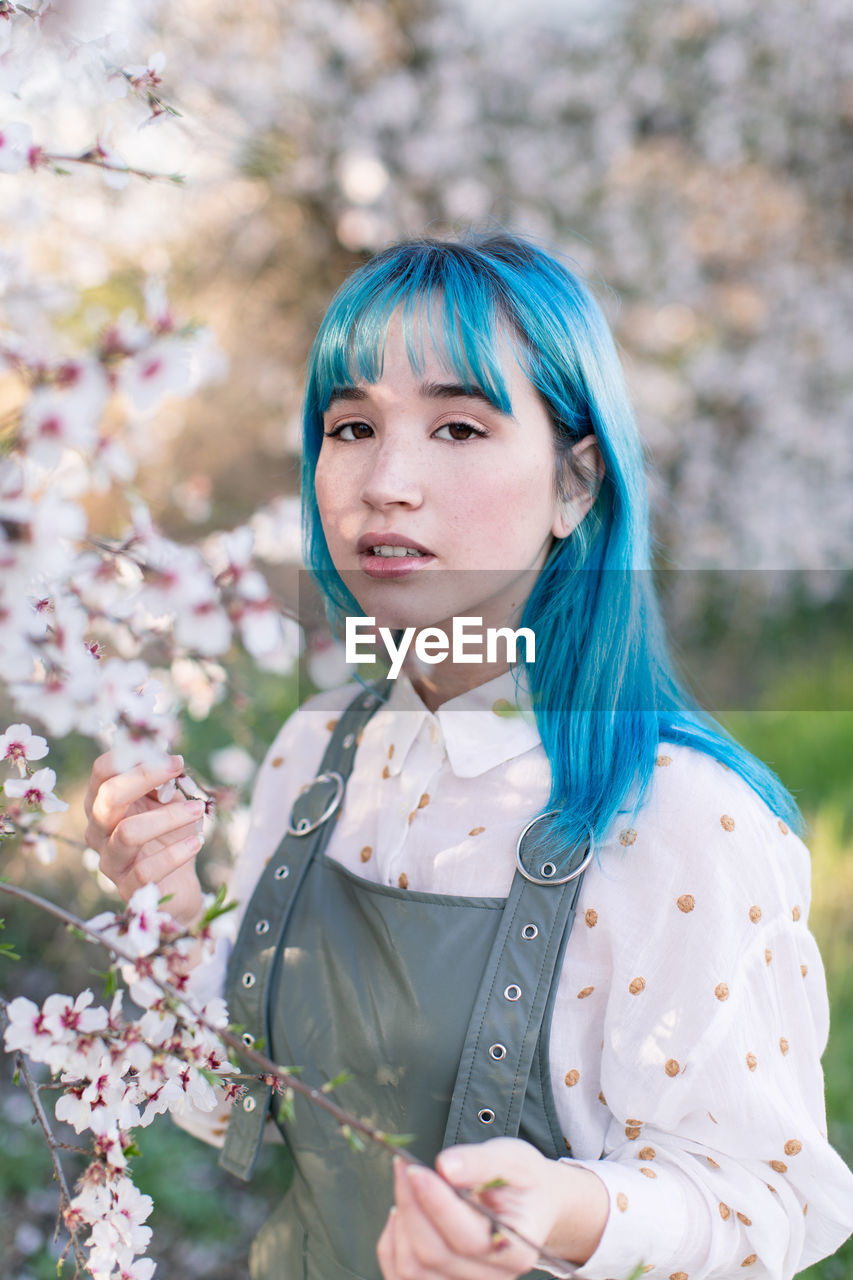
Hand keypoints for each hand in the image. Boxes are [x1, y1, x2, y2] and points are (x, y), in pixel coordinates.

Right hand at [83, 751, 205, 926]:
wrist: (179, 882)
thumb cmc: (171, 834)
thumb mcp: (169, 802)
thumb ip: (163, 781)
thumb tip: (167, 759)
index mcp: (102, 803)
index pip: (101, 772)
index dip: (133, 757)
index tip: (170, 755)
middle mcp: (98, 830)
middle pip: (109, 797)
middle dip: (145, 777)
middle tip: (179, 769)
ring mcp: (109, 860)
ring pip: (128, 833)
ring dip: (168, 817)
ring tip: (198, 809)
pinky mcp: (126, 888)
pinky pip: (147, 869)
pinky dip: (177, 852)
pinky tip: (198, 842)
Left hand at [376, 1138, 608, 1279]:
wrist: (529, 1205)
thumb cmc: (522, 1183)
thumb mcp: (513, 1160)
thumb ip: (481, 1163)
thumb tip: (447, 1167)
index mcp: (516, 1249)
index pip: (467, 1238)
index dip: (436, 1203)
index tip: (414, 1169)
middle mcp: (492, 1277)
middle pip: (434, 1254)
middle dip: (411, 1206)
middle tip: (404, 1167)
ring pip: (412, 1271)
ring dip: (401, 1223)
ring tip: (407, 1186)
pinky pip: (401, 1276)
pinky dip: (391, 1243)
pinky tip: (401, 1212)